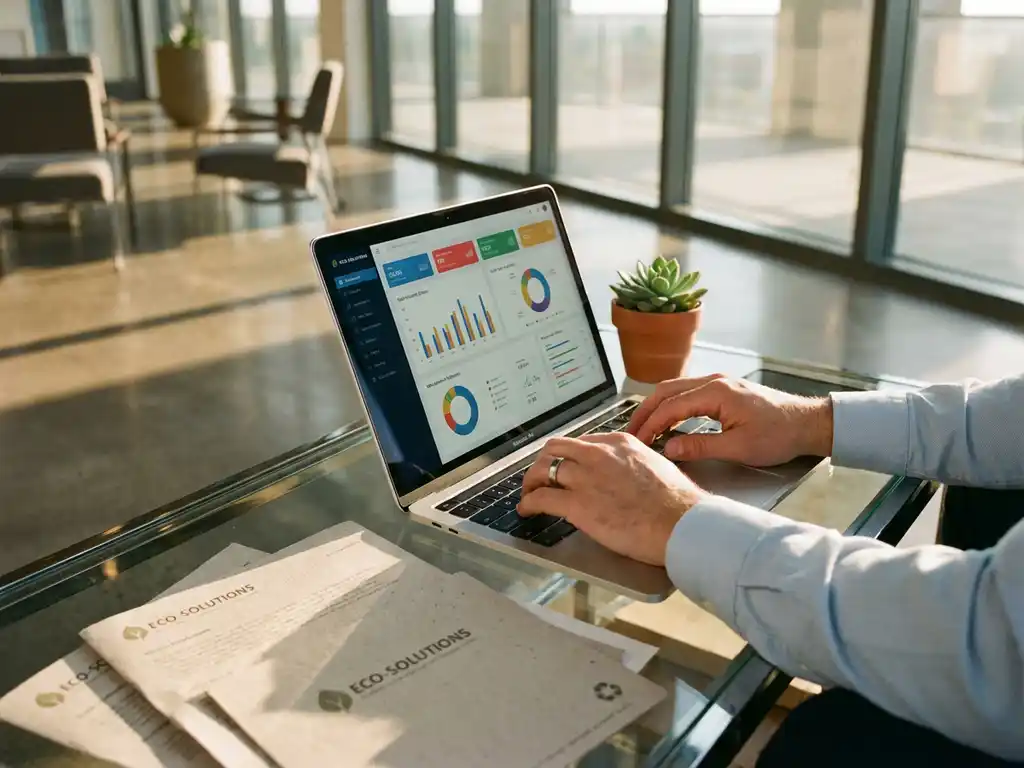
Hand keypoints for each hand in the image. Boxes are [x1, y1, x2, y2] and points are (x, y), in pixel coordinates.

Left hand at [518, 433, 707, 565]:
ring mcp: (585, 477)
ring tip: (529, 493)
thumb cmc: (677, 502)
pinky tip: (527, 510)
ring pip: (542, 470)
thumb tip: (624, 476)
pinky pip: (540, 498)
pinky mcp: (577, 504)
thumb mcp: (655, 466)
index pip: (580, 442)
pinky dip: (528, 504)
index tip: (565, 466)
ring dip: (531, 482)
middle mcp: (597, 454)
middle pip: (555, 449)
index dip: (568, 456)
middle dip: (544, 463)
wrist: (680, 522)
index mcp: (618, 443)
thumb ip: (632, 465)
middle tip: (540, 477)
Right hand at [626, 374, 832, 465]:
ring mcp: (718, 382)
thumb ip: (700, 446)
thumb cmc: (778, 435)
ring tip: (644, 428)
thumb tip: (669, 448)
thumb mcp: (738, 447)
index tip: (638, 442)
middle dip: (645, 412)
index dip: (650, 425)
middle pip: (666, 391)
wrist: (806, 423)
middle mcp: (714, 381)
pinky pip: (687, 392)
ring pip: (675, 389)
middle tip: (632, 433)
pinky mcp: (723, 389)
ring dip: (657, 407)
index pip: (670, 406)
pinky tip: (668, 422)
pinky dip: (671, 405)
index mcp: (716, 392)